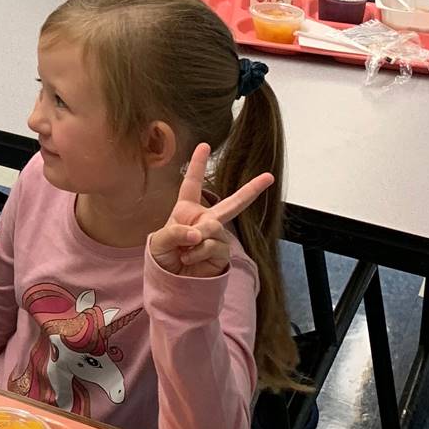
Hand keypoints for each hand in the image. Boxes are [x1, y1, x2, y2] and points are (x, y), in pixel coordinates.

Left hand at [149, 143, 274, 277]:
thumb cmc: (163, 258)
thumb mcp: (159, 242)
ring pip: (214, 228)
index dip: (197, 164)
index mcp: (187, 211)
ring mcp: (217, 236)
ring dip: (196, 241)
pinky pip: (214, 246)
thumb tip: (197, 233)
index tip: (205, 145)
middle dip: (251, 190)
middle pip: (232, 203)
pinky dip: (199, 253)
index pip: (192, 184)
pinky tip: (191, 259)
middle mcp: (205, 220)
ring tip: (184, 252)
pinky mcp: (223, 252)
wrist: (172, 282)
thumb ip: (175, 232)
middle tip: (269, 177)